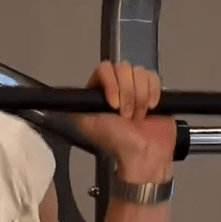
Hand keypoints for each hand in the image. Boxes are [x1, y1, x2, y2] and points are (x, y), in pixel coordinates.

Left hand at [72, 61, 176, 180]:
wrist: (144, 153)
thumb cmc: (118, 143)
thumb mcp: (88, 123)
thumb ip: (79, 106)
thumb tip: (67, 98)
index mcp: (99, 91)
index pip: (104, 69)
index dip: (111, 84)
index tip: (114, 104)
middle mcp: (116, 86)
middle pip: (123, 68)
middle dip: (128, 93)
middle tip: (126, 115)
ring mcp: (135, 86)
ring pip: (139, 72)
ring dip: (140, 97)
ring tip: (137, 116)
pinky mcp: (152, 90)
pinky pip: (153, 78)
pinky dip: (153, 93)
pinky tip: (150, 108)